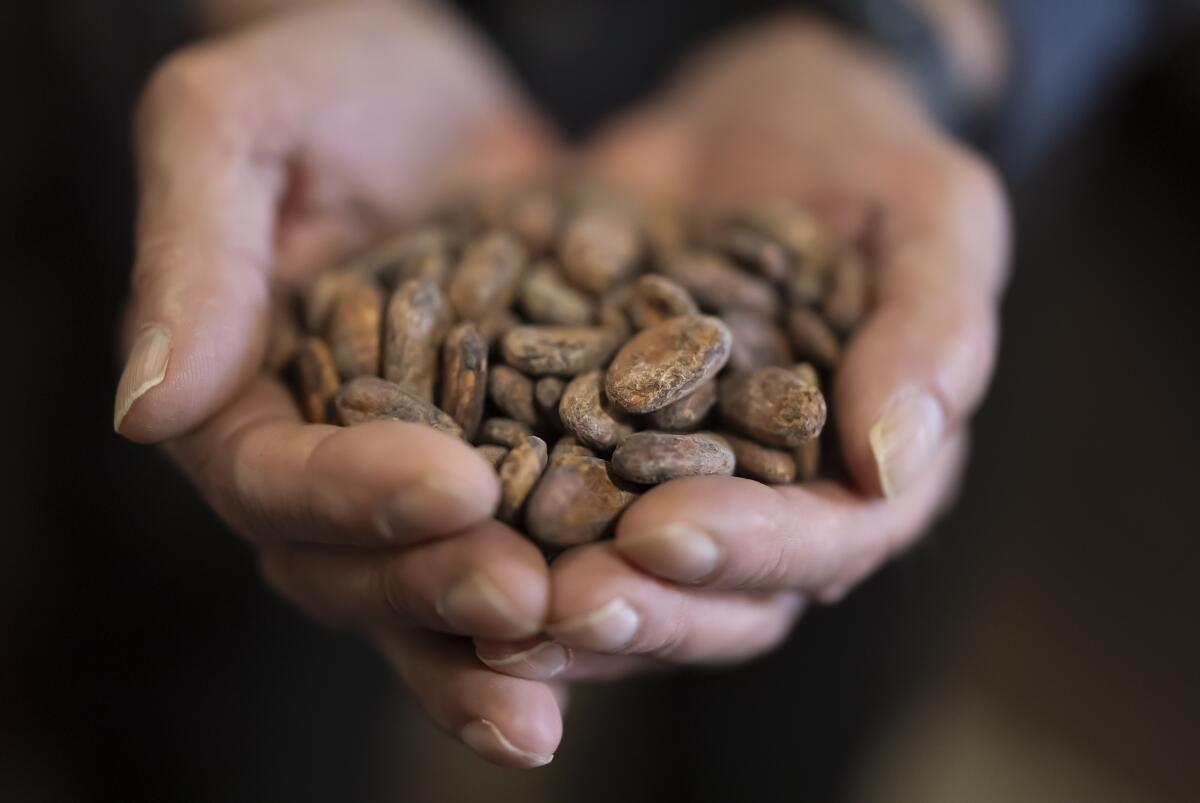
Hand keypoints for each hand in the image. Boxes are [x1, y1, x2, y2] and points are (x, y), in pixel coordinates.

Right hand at [115, 2, 562, 766]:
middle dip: (440, 588)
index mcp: (238, 401)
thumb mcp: (241, 122)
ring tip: (593, 635)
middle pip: (357, 569)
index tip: (454, 486)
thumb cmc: (326, 80)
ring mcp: (420, 475)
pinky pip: (539, 542)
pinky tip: (654, 607)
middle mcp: (324, 464)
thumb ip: (193, 251)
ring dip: (512, 634)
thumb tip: (145, 410)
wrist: (439, 91)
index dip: (354, 497)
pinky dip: (586, 584)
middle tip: (530, 598)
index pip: (273, 480)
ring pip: (445, 585)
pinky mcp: (513, 462)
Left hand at [478, 15, 1008, 679]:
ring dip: (560, 608)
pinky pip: (550, 514)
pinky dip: (501, 537)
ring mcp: (677, 490)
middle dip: (640, 608)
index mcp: (867, 476)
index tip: (661, 532)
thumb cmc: (864, 161)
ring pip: (627, 585)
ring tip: (486, 604)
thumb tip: (893, 463)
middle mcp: (773, 508)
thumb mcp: (929, 218)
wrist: (749, 125)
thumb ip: (932, 332)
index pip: (824, 544)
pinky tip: (433, 536)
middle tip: (557, 601)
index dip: (748, 550)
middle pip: (717, 600)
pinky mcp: (594, 456)